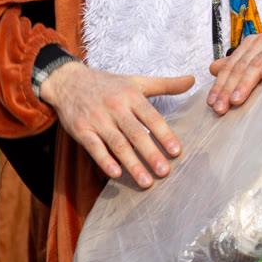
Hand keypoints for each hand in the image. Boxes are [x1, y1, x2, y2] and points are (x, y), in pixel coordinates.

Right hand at [37, 61, 194, 187]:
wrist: (68, 81)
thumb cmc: (108, 84)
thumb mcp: (136, 81)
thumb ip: (165, 84)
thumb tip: (192, 80)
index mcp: (131, 96)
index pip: (151, 117)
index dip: (164, 134)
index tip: (176, 151)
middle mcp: (115, 107)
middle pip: (136, 133)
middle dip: (151, 154)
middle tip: (165, 172)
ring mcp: (97, 119)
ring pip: (117, 144)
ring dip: (132, 164)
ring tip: (146, 181)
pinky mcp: (81, 130)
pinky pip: (94, 148)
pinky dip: (105, 161)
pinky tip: (116, 174)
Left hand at [206, 20, 261, 114]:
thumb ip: (239, 61)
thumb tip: (212, 69)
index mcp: (252, 44)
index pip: (231, 66)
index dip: (220, 84)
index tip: (211, 104)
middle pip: (242, 66)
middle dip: (228, 88)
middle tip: (220, 108)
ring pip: (259, 63)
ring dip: (246, 82)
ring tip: (236, 100)